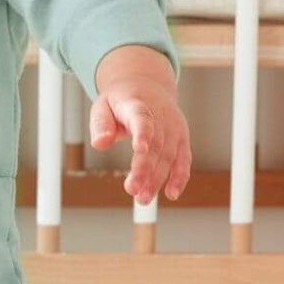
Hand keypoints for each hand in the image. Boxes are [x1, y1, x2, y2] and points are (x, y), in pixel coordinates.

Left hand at [91, 45, 191, 205]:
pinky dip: (179, 176)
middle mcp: (160, 115)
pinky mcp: (181, 137)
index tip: (139, 149)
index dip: (142, 133)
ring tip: (143, 198)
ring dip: (157, 178)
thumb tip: (100, 143)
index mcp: (137, 103)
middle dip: (145, 169)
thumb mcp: (103, 106)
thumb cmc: (121, 101)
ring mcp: (173, 127)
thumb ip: (101, 124)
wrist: (147, 86)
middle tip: (132, 190)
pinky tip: (171, 193)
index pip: (141, 118)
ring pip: (167, 155)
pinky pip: (183, 158)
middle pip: (155, 144)